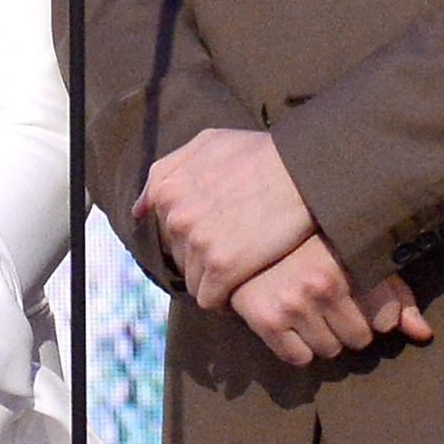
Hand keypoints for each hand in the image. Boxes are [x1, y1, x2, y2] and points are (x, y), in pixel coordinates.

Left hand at [133, 128, 315, 309]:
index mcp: (168, 189)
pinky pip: (211, 299)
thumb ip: (170, 169)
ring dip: (214, 281)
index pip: (166, 231)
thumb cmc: (262, 153)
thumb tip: (139, 208)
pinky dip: (225, 300)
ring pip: (194, 281)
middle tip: (235, 251)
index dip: (193, 236)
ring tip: (242, 272)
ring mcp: (197, 243)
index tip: (217, 236)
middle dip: (202, 258)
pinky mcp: (222, 267)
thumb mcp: (210, 143)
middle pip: (179, 257)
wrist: (304, 172)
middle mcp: (176, 217)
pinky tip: (244, 289)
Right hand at [230, 235, 433, 366]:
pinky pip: (298, 358)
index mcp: (350, 261)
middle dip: (350, 326)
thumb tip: (423, 334)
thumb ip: (396, 294)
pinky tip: (291, 322)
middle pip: (359, 339)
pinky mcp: (265, 320)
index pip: (387, 319)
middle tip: (331, 304)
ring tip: (311, 310)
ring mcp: (293, 303)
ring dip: (323, 337)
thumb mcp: (359, 255)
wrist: (250, 230)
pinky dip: (297, 346)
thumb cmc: (313, 242)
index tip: (361, 297)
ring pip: (330, 351)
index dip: (378, 314)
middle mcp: (322, 283)